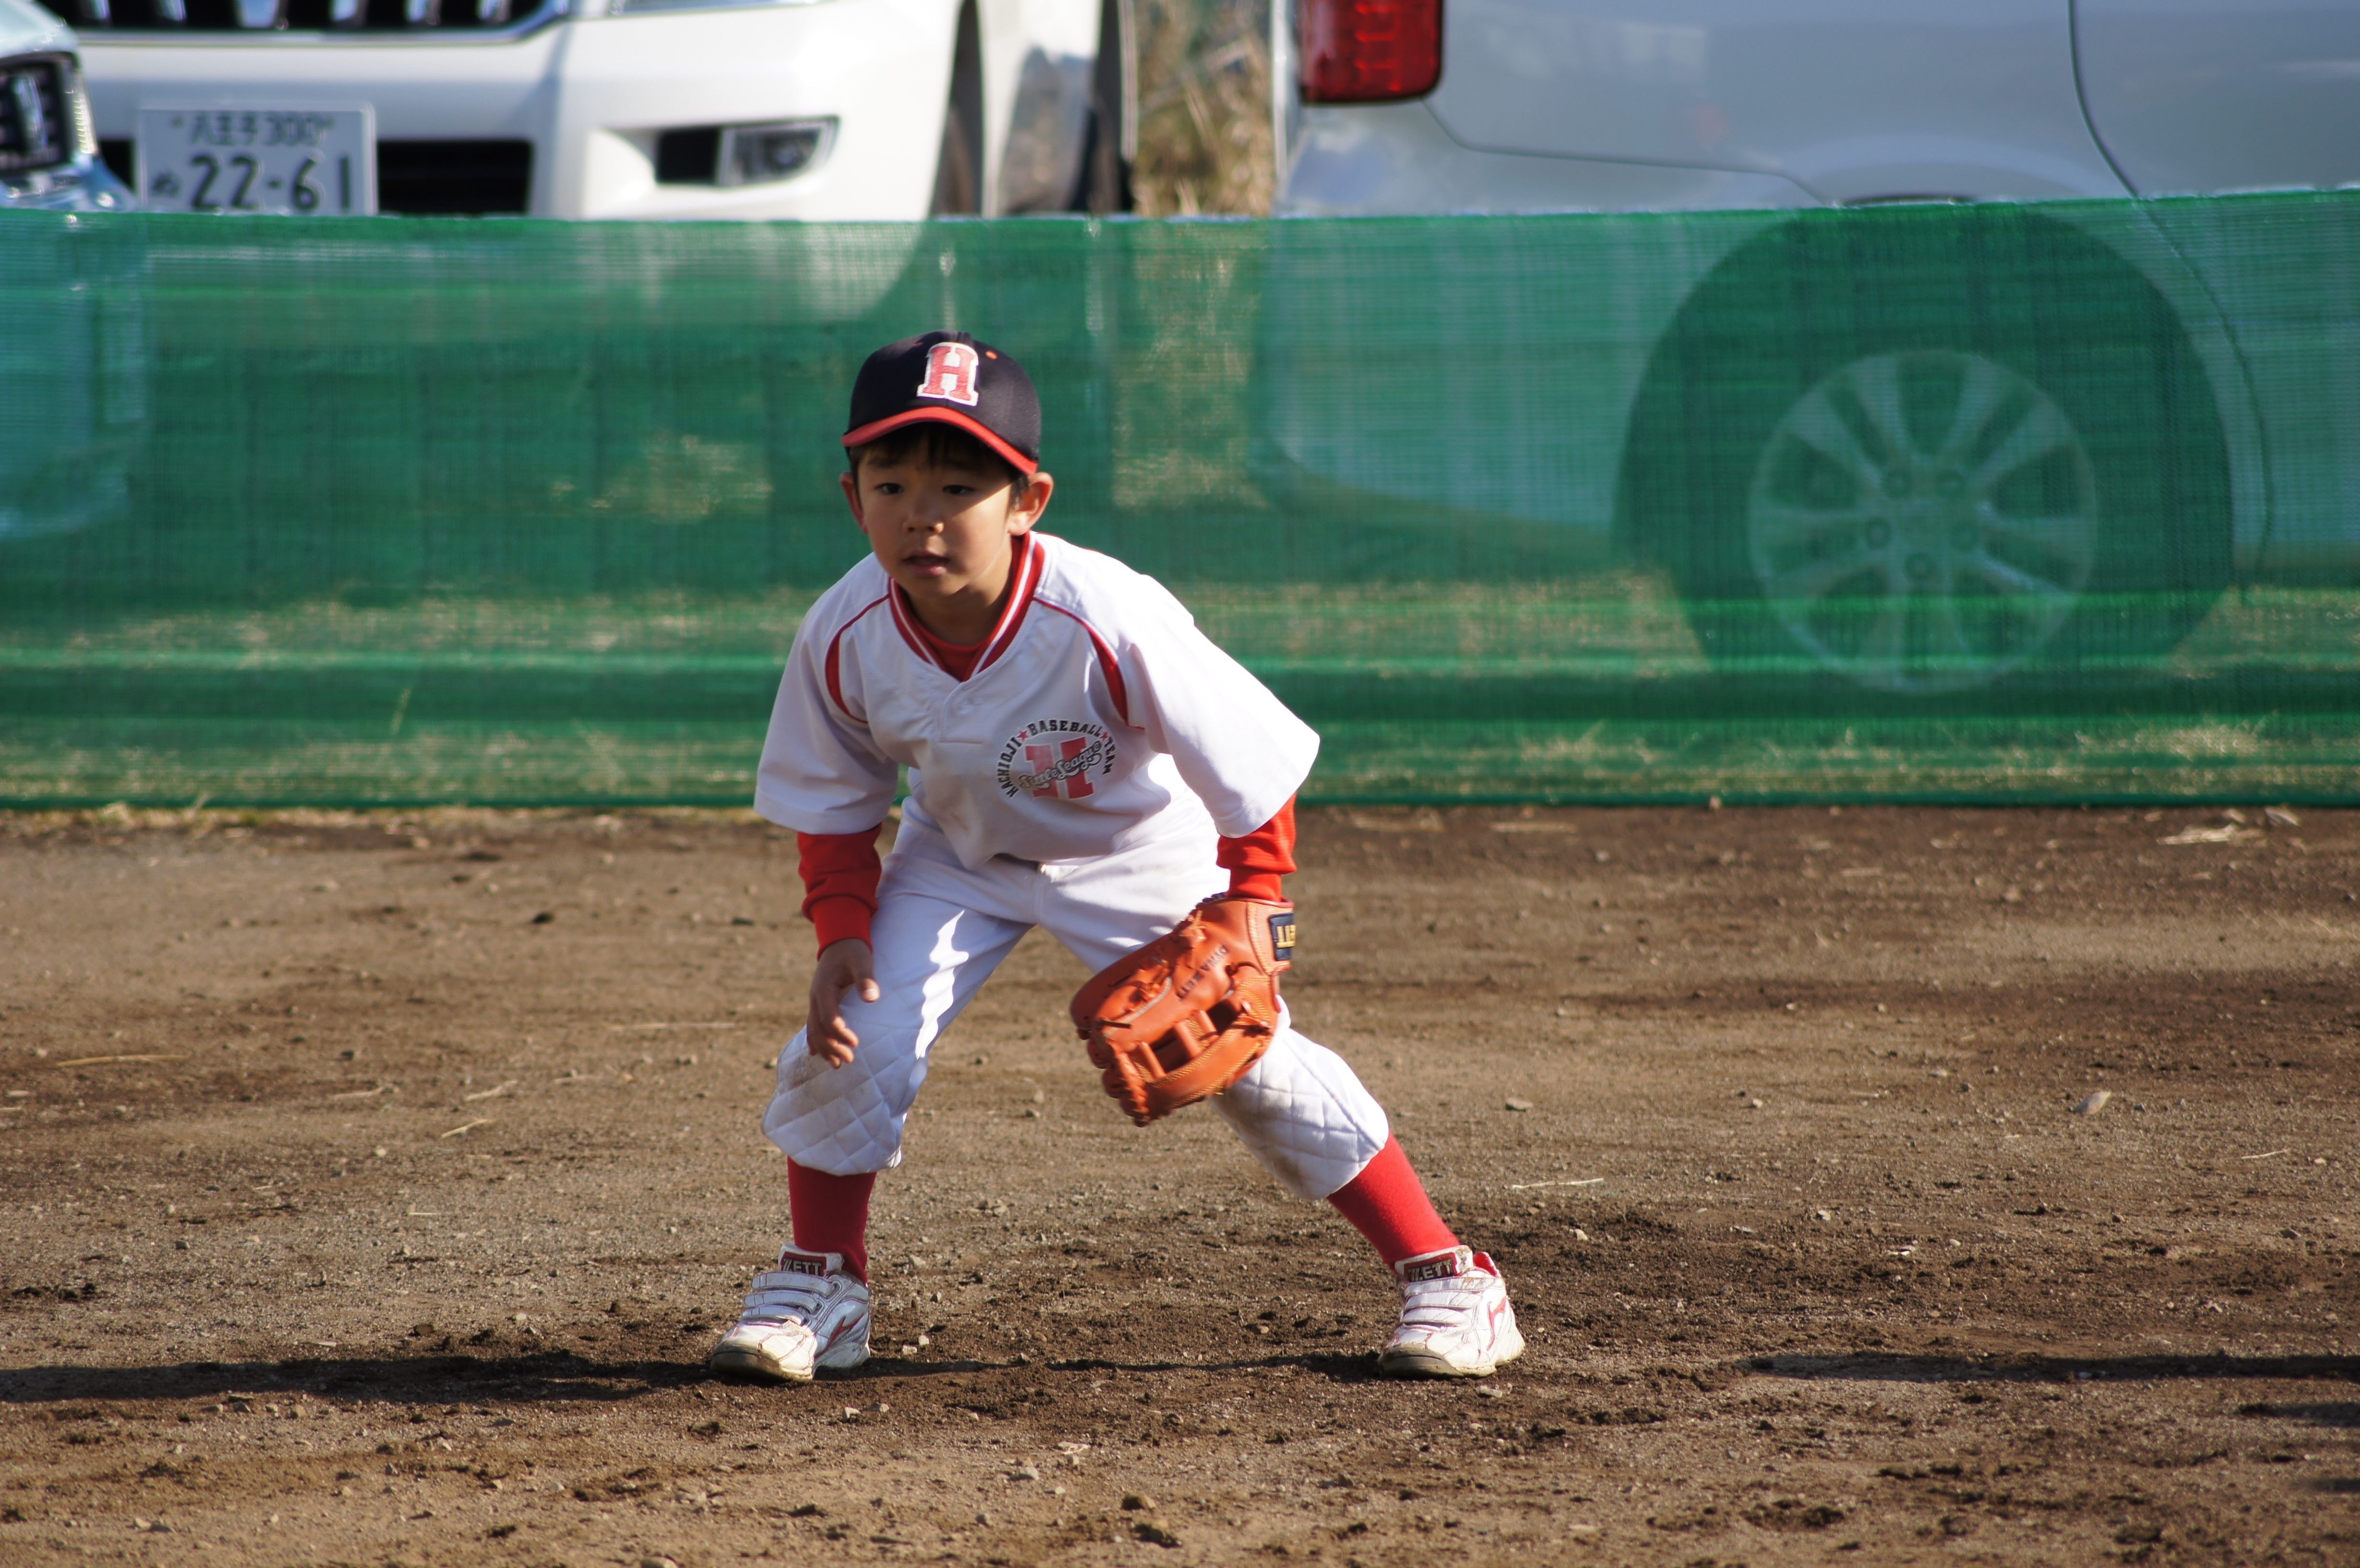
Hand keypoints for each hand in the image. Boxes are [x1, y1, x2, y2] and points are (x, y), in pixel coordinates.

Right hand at [807, 938, 878, 1066]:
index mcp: (824, 989)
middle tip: (849, 1061)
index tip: (856, 1043)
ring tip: (837, 1065)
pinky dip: (815, 1040)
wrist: (840, 941)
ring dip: (824, 1048)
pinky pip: (813, 1025)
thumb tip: (873, 998)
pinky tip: (816, 1053)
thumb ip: (866, 978)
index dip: (841, 1033)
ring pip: (814, 1030)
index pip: (830, 1018)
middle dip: (832, 1047)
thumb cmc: (853, 951)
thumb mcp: (862, 960)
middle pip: (819, 1029)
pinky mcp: (819, 1003)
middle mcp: (815, 997)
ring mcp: (815, 1001)